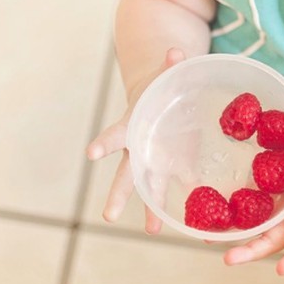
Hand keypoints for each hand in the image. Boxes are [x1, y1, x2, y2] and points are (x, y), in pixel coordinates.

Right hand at [85, 47, 186, 233]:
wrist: (161, 96)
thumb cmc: (157, 85)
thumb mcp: (163, 73)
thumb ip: (169, 65)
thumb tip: (176, 52)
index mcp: (132, 124)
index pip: (113, 135)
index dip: (103, 143)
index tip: (91, 154)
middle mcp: (139, 149)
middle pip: (125, 175)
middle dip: (118, 194)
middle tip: (108, 216)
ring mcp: (156, 160)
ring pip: (149, 188)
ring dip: (151, 209)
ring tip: (153, 231)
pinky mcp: (177, 164)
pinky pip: (179, 184)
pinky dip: (187, 197)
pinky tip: (192, 219)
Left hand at [223, 129, 283, 274]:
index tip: (281, 270)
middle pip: (270, 240)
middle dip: (250, 252)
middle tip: (228, 259)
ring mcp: (276, 206)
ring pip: (253, 225)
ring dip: (233, 233)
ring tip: (208, 237)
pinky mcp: (263, 192)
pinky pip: (246, 203)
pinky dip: (230, 208)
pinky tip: (209, 209)